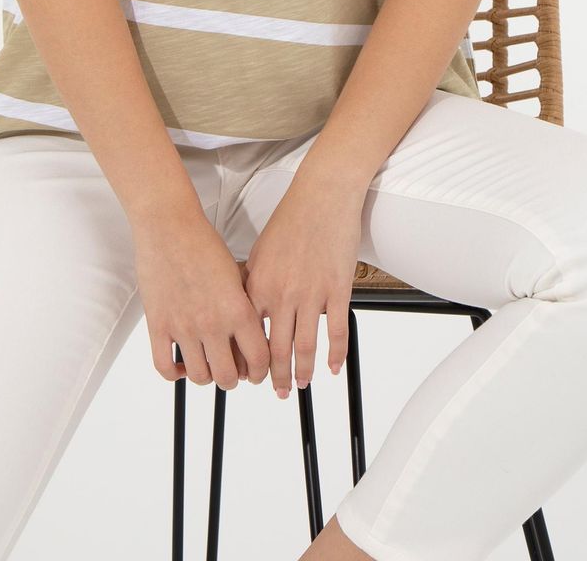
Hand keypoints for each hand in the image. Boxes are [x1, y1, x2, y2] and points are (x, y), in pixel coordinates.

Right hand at [133, 211, 270, 391]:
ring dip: (206, 376)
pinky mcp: (158, 325)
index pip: (258, 359)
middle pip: (228, 377)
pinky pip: (165, 367)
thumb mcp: (237, 274)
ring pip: (200, 377)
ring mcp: (184, 327)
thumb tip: (253, 333)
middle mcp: (213, 323)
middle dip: (233, 379)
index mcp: (237, 309)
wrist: (169, 226)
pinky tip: (181, 363)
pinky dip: (175, 374)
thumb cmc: (203, 243)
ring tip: (206, 365)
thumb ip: (245, 306)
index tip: (256, 372)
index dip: (260, 372)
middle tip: (230, 370)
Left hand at [241, 173, 363, 396]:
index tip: (250, 374)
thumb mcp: (260, 251)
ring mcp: (311, 294)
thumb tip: (250, 310)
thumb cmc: (292, 218)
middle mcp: (283, 294)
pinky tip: (333, 367)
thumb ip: (253, 283)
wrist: (323, 195)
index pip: (250, 334)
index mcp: (260, 284)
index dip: (249, 359)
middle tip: (277, 392)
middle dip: (275, 376)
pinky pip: (336, 331)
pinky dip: (335, 354)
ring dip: (302, 371)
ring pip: (305, 346)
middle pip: (276, 348)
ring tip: (301, 385)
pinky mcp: (337, 289)